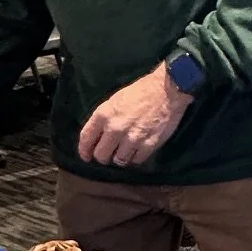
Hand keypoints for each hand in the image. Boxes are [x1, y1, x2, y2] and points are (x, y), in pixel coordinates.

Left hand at [77, 65, 191, 167]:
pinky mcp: (148, 145)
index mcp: (104, 115)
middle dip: (103, 156)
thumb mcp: (115, 100)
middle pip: (101, 155)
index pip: (86, 139)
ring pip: (119, 161)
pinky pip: (136, 160)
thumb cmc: (140, 91)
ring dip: (120, 157)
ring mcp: (132, 138)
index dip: (84, 150)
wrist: (167, 89)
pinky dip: (136, 157)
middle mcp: (115, 128)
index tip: (86, 156)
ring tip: (125, 151)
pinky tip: (138, 150)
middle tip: (109, 153)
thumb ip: (104, 119)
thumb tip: (98, 136)